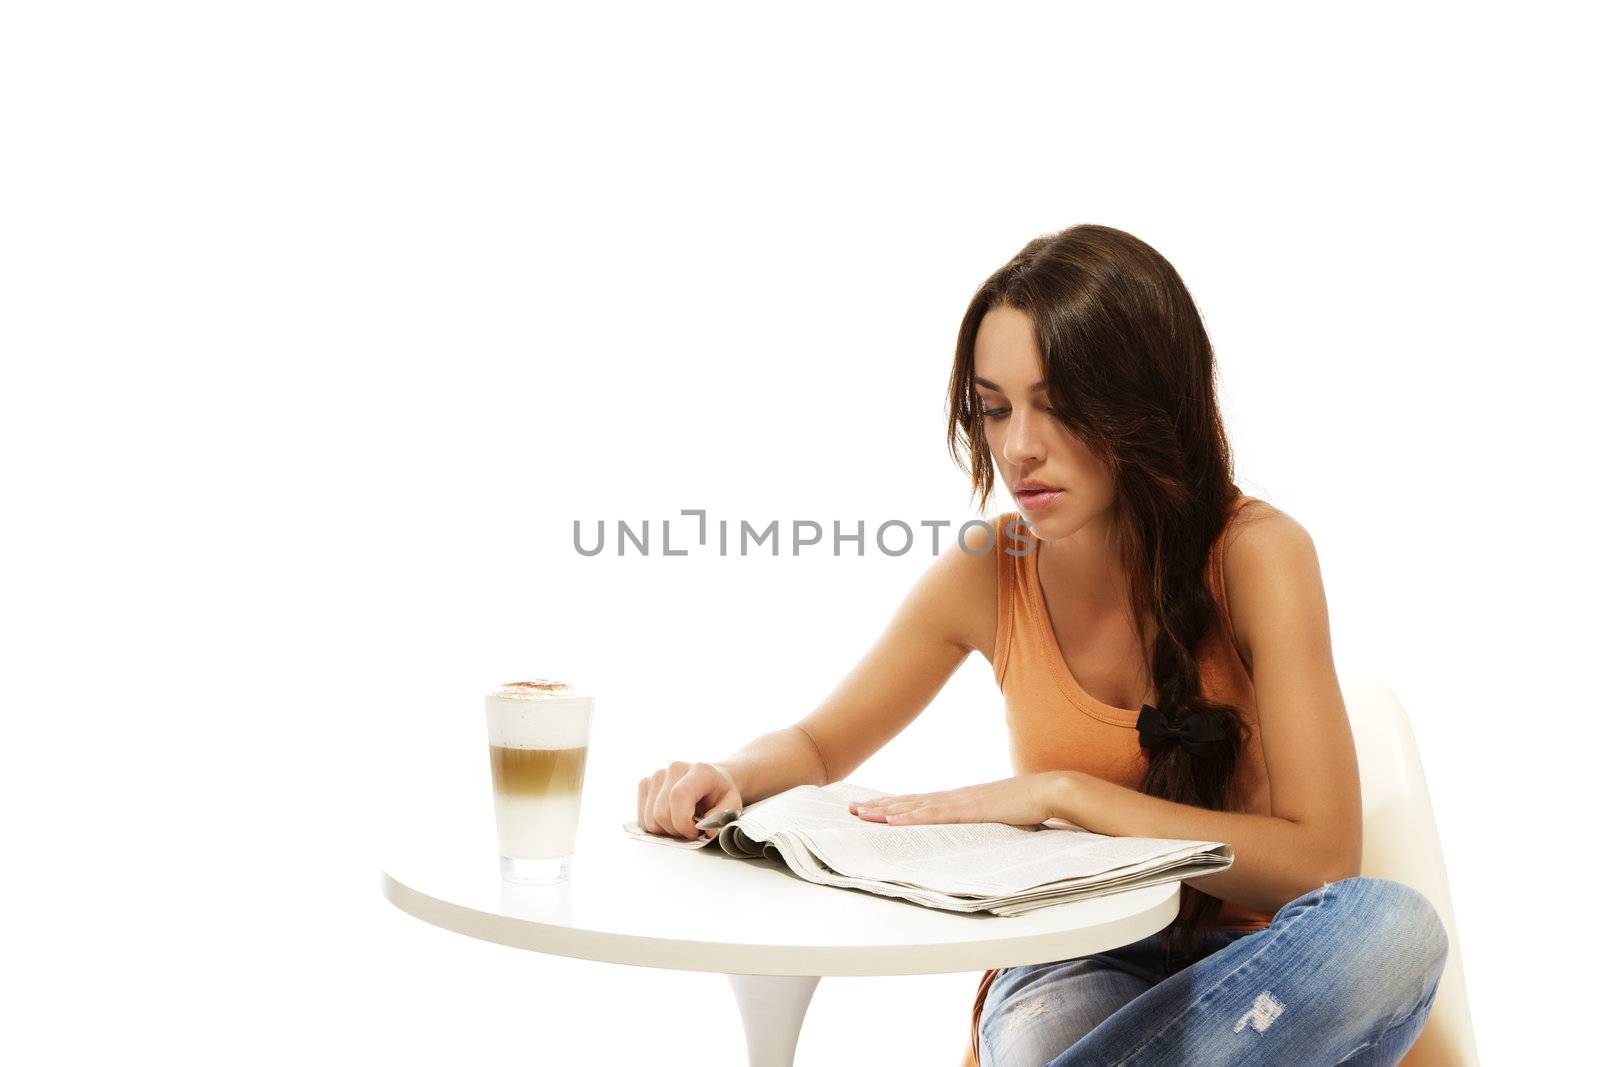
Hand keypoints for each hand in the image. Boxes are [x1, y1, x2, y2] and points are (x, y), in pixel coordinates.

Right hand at [637, 761, 743, 840]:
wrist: (710, 778)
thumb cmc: (719, 793)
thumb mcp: (732, 804)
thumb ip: (722, 817)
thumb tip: (707, 830)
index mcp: (699, 771)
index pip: (678, 796)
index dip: (683, 822)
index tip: (694, 833)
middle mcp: (674, 768)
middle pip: (661, 812)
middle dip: (676, 830)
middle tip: (690, 830)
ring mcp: (657, 775)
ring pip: (649, 818)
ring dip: (665, 830)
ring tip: (681, 822)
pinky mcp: (645, 784)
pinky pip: (642, 818)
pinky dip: (656, 826)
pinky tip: (670, 818)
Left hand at [848, 772, 1066, 827]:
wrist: (1050, 791)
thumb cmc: (1028, 806)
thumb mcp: (998, 818)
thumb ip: (983, 825)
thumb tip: (974, 838)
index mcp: (960, 800)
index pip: (918, 802)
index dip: (893, 805)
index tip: (870, 808)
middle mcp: (954, 797)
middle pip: (908, 802)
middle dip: (878, 806)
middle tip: (850, 809)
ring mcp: (960, 802)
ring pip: (914, 807)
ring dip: (885, 810)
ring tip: (860, 813)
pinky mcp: (970, 810)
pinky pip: (934, 816)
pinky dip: (911, 817)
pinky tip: (892, 820)